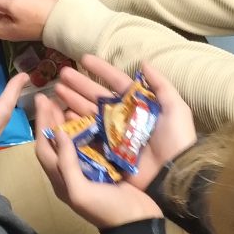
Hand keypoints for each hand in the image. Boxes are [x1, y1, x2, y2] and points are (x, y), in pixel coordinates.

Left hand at [34, 87, 163, 228]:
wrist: (137, 224)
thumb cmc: (106, 210)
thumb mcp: (80, 192)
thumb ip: (66, 164)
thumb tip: (57, 132)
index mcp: (61, 180)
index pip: (44, 148)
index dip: (41, 124)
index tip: (42, 100)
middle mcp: (71, 172)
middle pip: (56, 140)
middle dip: (51, 118)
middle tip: (52, 95)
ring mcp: (89, 168)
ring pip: (72, 139)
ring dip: (68, 120)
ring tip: (68, 99)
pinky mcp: (105, 165)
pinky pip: (91, 142)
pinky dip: (87, 127)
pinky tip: (91, 114)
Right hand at [51, 56, 196, 183]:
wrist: (174, 174)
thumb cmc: (176, 139)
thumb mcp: (175, 108)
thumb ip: (161, 85)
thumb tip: (144, 62)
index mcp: (137, 104)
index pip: (116, 81)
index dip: (101, 69)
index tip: (83, 58)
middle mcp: (123, 116)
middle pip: (97, 96)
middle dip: (79, 85)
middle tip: (61, 75)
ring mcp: (113, 134)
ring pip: (89, 113)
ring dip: (73, 101)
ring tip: (56, 91)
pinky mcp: (107, 151)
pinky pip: (88, 135)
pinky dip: (75, 126)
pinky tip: (62, 116)